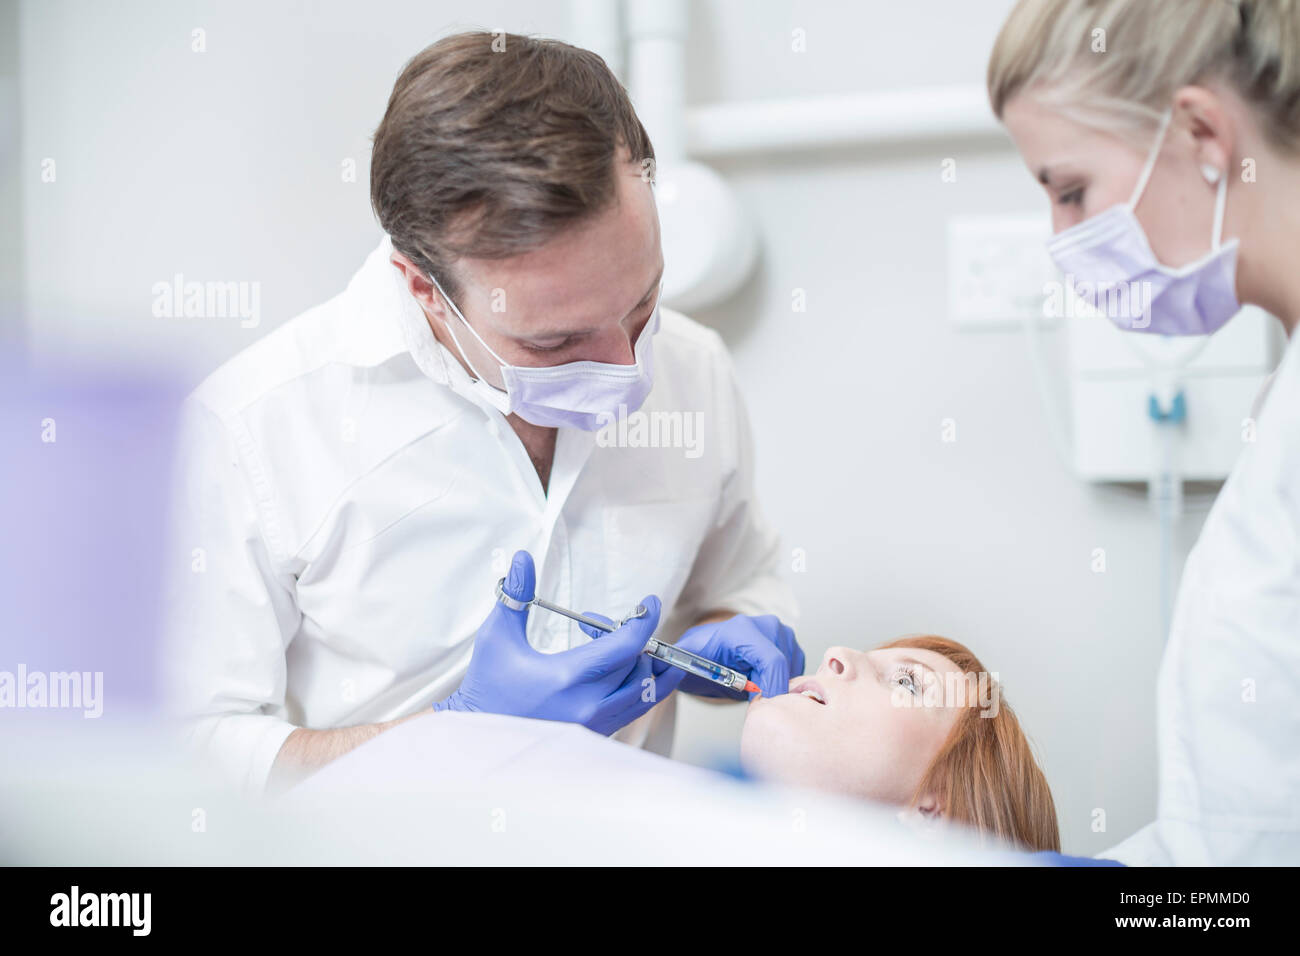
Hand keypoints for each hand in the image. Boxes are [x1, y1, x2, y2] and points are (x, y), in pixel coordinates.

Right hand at [433, 550, 663, 734]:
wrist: (478, 740)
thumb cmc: (486, 687)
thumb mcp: (497, 638)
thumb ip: (516, 595)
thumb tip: (522, 558)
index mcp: (567, 678)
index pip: (624, 647)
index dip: (643, 621)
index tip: (649, 603)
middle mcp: (588, 706)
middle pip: (639, 667)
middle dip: (636, 639)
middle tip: (616, 623)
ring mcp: (594, 725)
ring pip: (645, 693)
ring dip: (647, 665)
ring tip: (640, 643)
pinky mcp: (595, 734)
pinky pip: (633, 709)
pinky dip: (639, 686)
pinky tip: (627, 668)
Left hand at [668, 614, 802, 699]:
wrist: (705, 649)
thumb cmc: (696, 659)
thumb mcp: (686, 666)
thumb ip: (680, 669)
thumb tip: (666, 671)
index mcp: (740, 630)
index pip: (771, 661)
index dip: (771, 689)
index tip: (762, 709)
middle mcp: (765, 625)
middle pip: (783, 670)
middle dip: (770, 692)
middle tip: (749, 702)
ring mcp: (781, 632)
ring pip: (792, 673)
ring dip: (775, 688)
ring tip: (750, 689)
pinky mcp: (790, 642)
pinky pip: (797, 672)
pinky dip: (782, 682)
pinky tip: (761, 682)